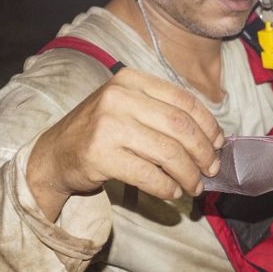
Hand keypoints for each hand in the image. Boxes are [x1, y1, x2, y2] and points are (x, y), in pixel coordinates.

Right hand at [27, 68, 222, 220]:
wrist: (54, 153)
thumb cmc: (100, 130)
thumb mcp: (128, 107)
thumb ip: (163, 113)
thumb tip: (212, 138)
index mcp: (131, 80)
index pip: (183, 100)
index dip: (207, 124)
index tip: (218, 143)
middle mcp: (119, 97)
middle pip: (180, 126)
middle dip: (203, 151)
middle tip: (211, 169)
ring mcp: (108, 125)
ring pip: (168, 152)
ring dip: (189, 174)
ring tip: (194, 186)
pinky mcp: (100, 155)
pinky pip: (149, 175)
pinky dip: (167, 187)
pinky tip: (172, 191)